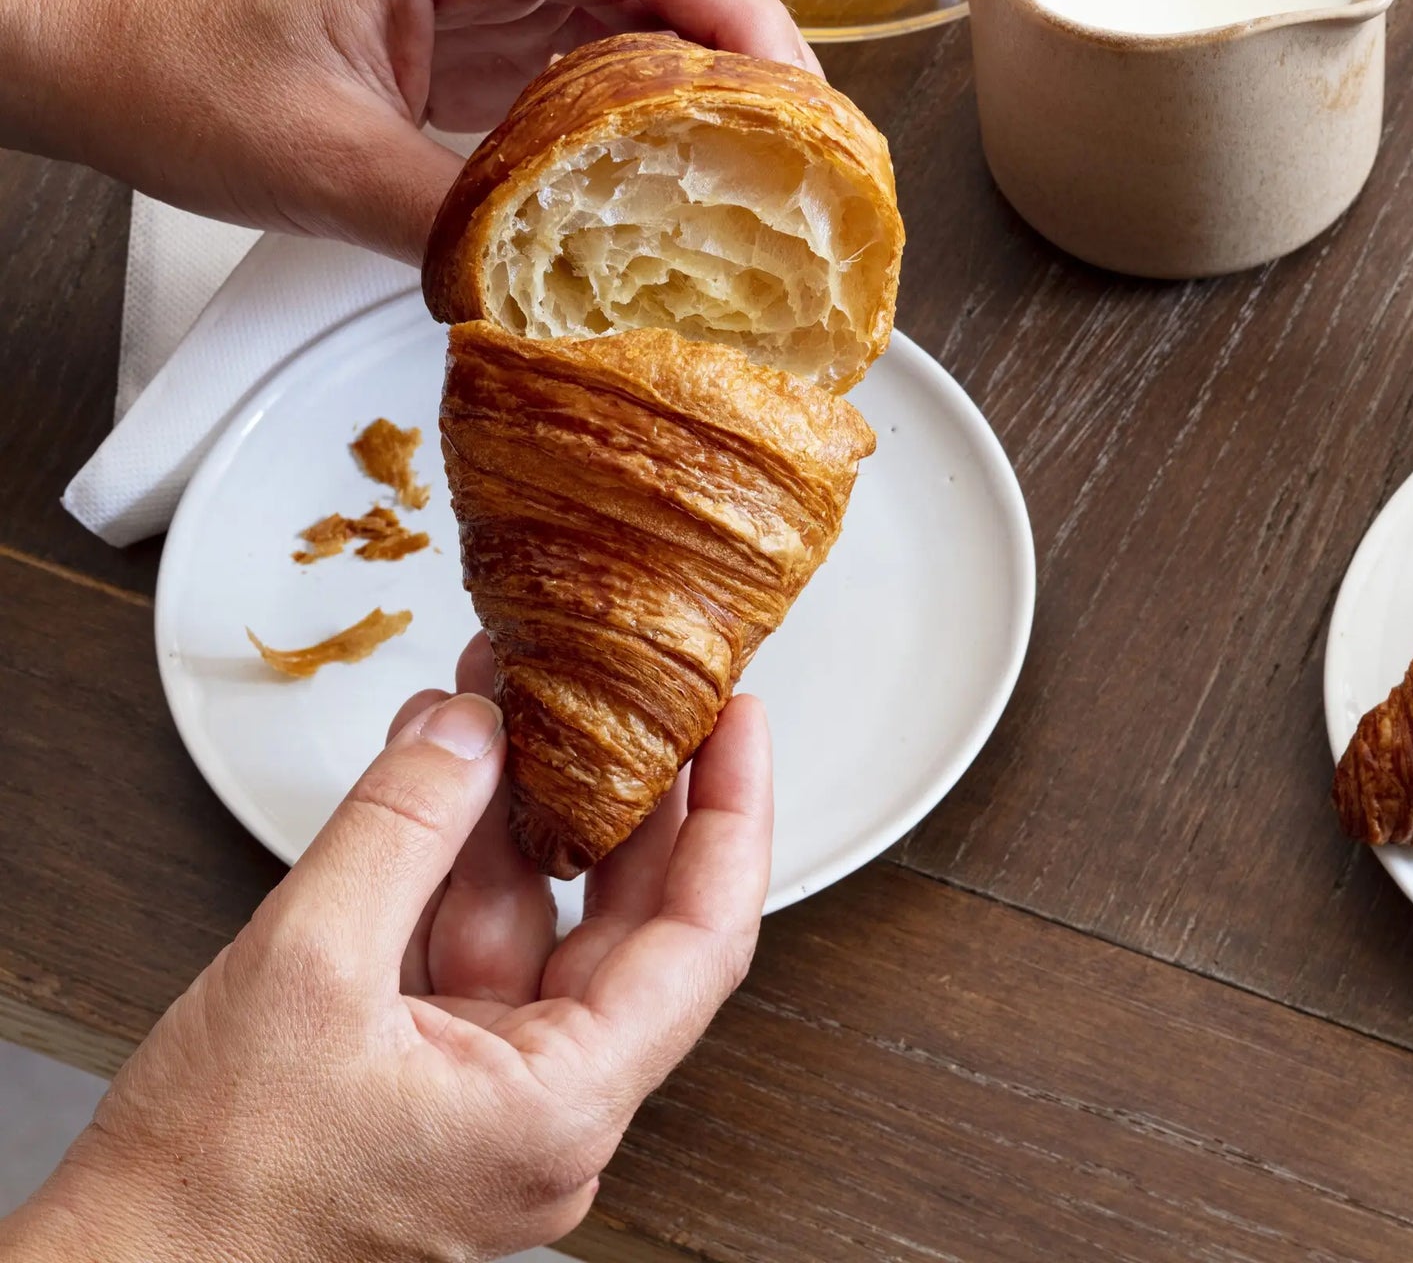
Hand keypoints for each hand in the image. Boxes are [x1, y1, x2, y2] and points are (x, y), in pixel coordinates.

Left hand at [0, 0, 813, 261]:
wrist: (91, 56)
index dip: (736, 14)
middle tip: (811, 157)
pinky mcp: (477, 41)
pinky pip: (592, 69)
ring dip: (708, 94)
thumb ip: (450, 219)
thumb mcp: (318, 160)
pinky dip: (648, 122)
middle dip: (749, 59)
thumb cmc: (180, 71)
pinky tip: (682, 185)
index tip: (796, 98)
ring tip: (772, 178)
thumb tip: (559, 293)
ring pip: (638, 23)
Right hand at [0, 640, 772, 1262]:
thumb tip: (470, 729)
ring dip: (515, 820)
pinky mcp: (437, 1093)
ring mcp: (495, 1107)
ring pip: (540, 933)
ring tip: (494, 710)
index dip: (730, 815)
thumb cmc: (203, 1193)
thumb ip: (402, 831)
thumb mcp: (304, 969)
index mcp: (563, 1108)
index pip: (703, 938)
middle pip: (628, 926)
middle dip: (613, 795)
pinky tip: (436, 787)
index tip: (737, 725)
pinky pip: (474, 962)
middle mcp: (552, 1118)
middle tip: (618, 693)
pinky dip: (454, 874)